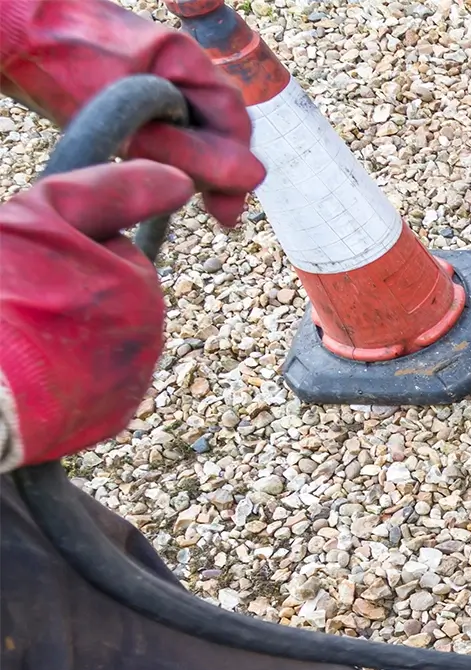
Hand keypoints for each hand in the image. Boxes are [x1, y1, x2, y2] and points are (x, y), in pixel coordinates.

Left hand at [0, 0, 264, 225]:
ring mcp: (160, 81)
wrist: (15, 33)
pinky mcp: (138, 96)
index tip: (226, 212)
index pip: (233, 122)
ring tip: (185, 199)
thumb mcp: (129, 113)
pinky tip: (160, 177)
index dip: (236, 169)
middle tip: (215, 216)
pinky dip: (167, 157)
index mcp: (188, 62)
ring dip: (191, 167)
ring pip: (193, 134)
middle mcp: (182, 71)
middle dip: (215, 172)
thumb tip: (250, 178)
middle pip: (218, 130)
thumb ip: (187, 146)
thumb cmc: (62, 60)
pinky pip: (168, 131)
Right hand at [0, 161, 194, 465]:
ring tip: (22, 338)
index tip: (30, 266)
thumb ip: (114, 191)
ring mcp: (134, 382)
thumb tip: (180, 180)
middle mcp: (150, 336)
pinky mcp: (112, 420)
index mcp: (139, 285)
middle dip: (72, 295)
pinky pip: (96, 385)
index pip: (114, 253)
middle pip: (112, 299)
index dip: (64, 252)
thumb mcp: (43, 214)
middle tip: (21, 303)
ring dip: (69, 335)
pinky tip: (32, 372)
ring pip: (104, 341)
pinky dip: (68, 377)